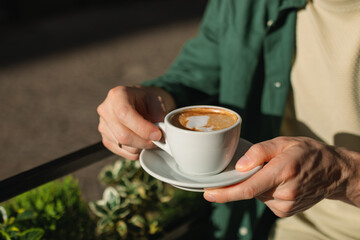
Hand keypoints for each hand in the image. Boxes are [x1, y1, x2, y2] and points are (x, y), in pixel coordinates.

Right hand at [97, 85, 175, 159]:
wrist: (138, 103)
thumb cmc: (147, 100)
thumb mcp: (156, 100)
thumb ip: (158, 115)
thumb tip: (157, 134)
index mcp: (117, 95)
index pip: (125, 114)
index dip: (142, 128)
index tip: (158, 134)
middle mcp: (106, 110)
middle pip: (123, 135)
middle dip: (144, 141)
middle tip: (159, 140)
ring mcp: (103, 126)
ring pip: (124, 145)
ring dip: (142, 146)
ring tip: (151, 138)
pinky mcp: (106, 139)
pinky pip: (123, 152)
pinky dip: (137, 151)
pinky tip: (142, 141)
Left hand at [204, 137, 359, 216]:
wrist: (333, 171)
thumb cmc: (307, 153)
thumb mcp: (284, 142)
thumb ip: (259, 152)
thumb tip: (239, 166)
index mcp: (283, 172)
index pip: (248, 188)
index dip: (226, 193)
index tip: (208, 194)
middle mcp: (285, 193)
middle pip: (250, 190)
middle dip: (245, 179)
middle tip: (258, 166)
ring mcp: (286, 205)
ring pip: (257, 195)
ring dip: (258, 184)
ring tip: (276, 172)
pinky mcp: (286, 212)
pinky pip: (265, 200)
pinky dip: (266, 190)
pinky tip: (279, 182)